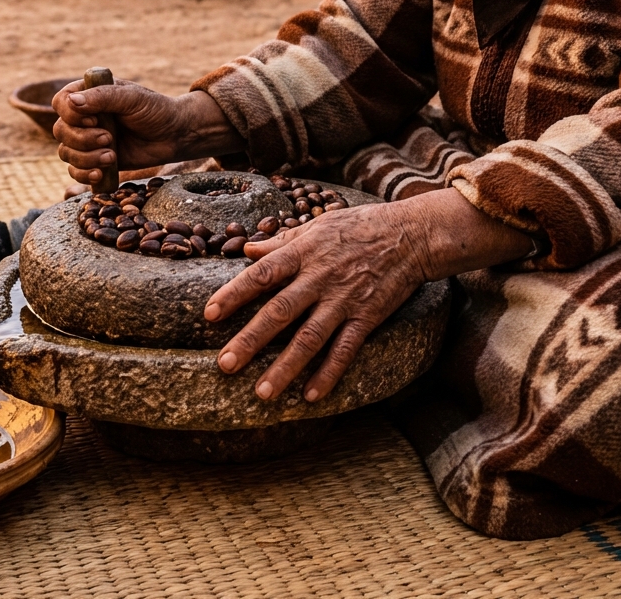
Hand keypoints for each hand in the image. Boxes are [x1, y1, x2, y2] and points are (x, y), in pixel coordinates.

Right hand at [52, 81, 242, 184]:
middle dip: (82, 140)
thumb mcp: (132, 98)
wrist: (175, 136)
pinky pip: (75, 171)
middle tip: (109, 140)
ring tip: (112, 157)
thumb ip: (102, 97)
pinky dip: (84, 175)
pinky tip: (100, 174)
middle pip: (60, 130)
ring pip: (66, 153)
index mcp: (90, 94)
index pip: (61, 102)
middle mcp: (85, 117)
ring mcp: (88, 140)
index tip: (94, 120)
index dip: (71, 115)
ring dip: (86, 158)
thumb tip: (72, 101)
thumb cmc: (156, 110)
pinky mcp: (95, 160)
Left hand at [203, 188, 532, 401]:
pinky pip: (346, 349)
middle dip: (250, 340)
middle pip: (279, 312)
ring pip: (309, 338)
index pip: (262, 275)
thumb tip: (247, 251)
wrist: (412, 234)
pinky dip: (329, 373)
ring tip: (262, 393)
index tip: (209, 315)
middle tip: (224, 366)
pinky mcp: (368, 317)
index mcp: (303, 252)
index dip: (234, 294)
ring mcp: (344, 299)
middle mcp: (319, 278)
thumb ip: (282, 242)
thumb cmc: (359, 226)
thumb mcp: (318, 225)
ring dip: (285, 367)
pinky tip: (311, 396)